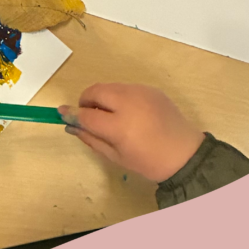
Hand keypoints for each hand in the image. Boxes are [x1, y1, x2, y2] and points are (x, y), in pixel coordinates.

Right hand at [57, 83, 203, 182]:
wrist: (186, 155)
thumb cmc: (149, 162)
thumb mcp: (116, 157)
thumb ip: (90, 138)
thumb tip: (70, 125)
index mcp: (120, 126)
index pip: (86, 114)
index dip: (71, 114)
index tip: (62, 114)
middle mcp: (130, 104)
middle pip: (95, 91)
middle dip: (86, 100)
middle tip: (89, 115)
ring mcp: (142, 93)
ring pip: (109, 86)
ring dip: (102, 97)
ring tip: (110, 115)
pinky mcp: (151, 89)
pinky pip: (126, 88)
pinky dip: (119, 96)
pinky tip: (129, 113)